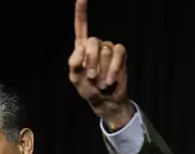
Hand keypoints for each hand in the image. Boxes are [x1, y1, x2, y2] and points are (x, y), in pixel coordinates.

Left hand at [68, 0, 133, 128]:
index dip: (81, 12)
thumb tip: (80, 49)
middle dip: (91, 61)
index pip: (81, 27)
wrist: (105, 100)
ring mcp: (109, 49)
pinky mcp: (121, 55)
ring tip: (101, 82)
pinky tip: (111, 80)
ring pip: (106, 50)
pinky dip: (114, 68)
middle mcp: (95, 45)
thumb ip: (74, 63)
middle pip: (93, 42)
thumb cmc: (88, 89)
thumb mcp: (75, 79)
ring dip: (103, 69)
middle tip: (92, 77)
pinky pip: (118, 54)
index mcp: (81, 48)